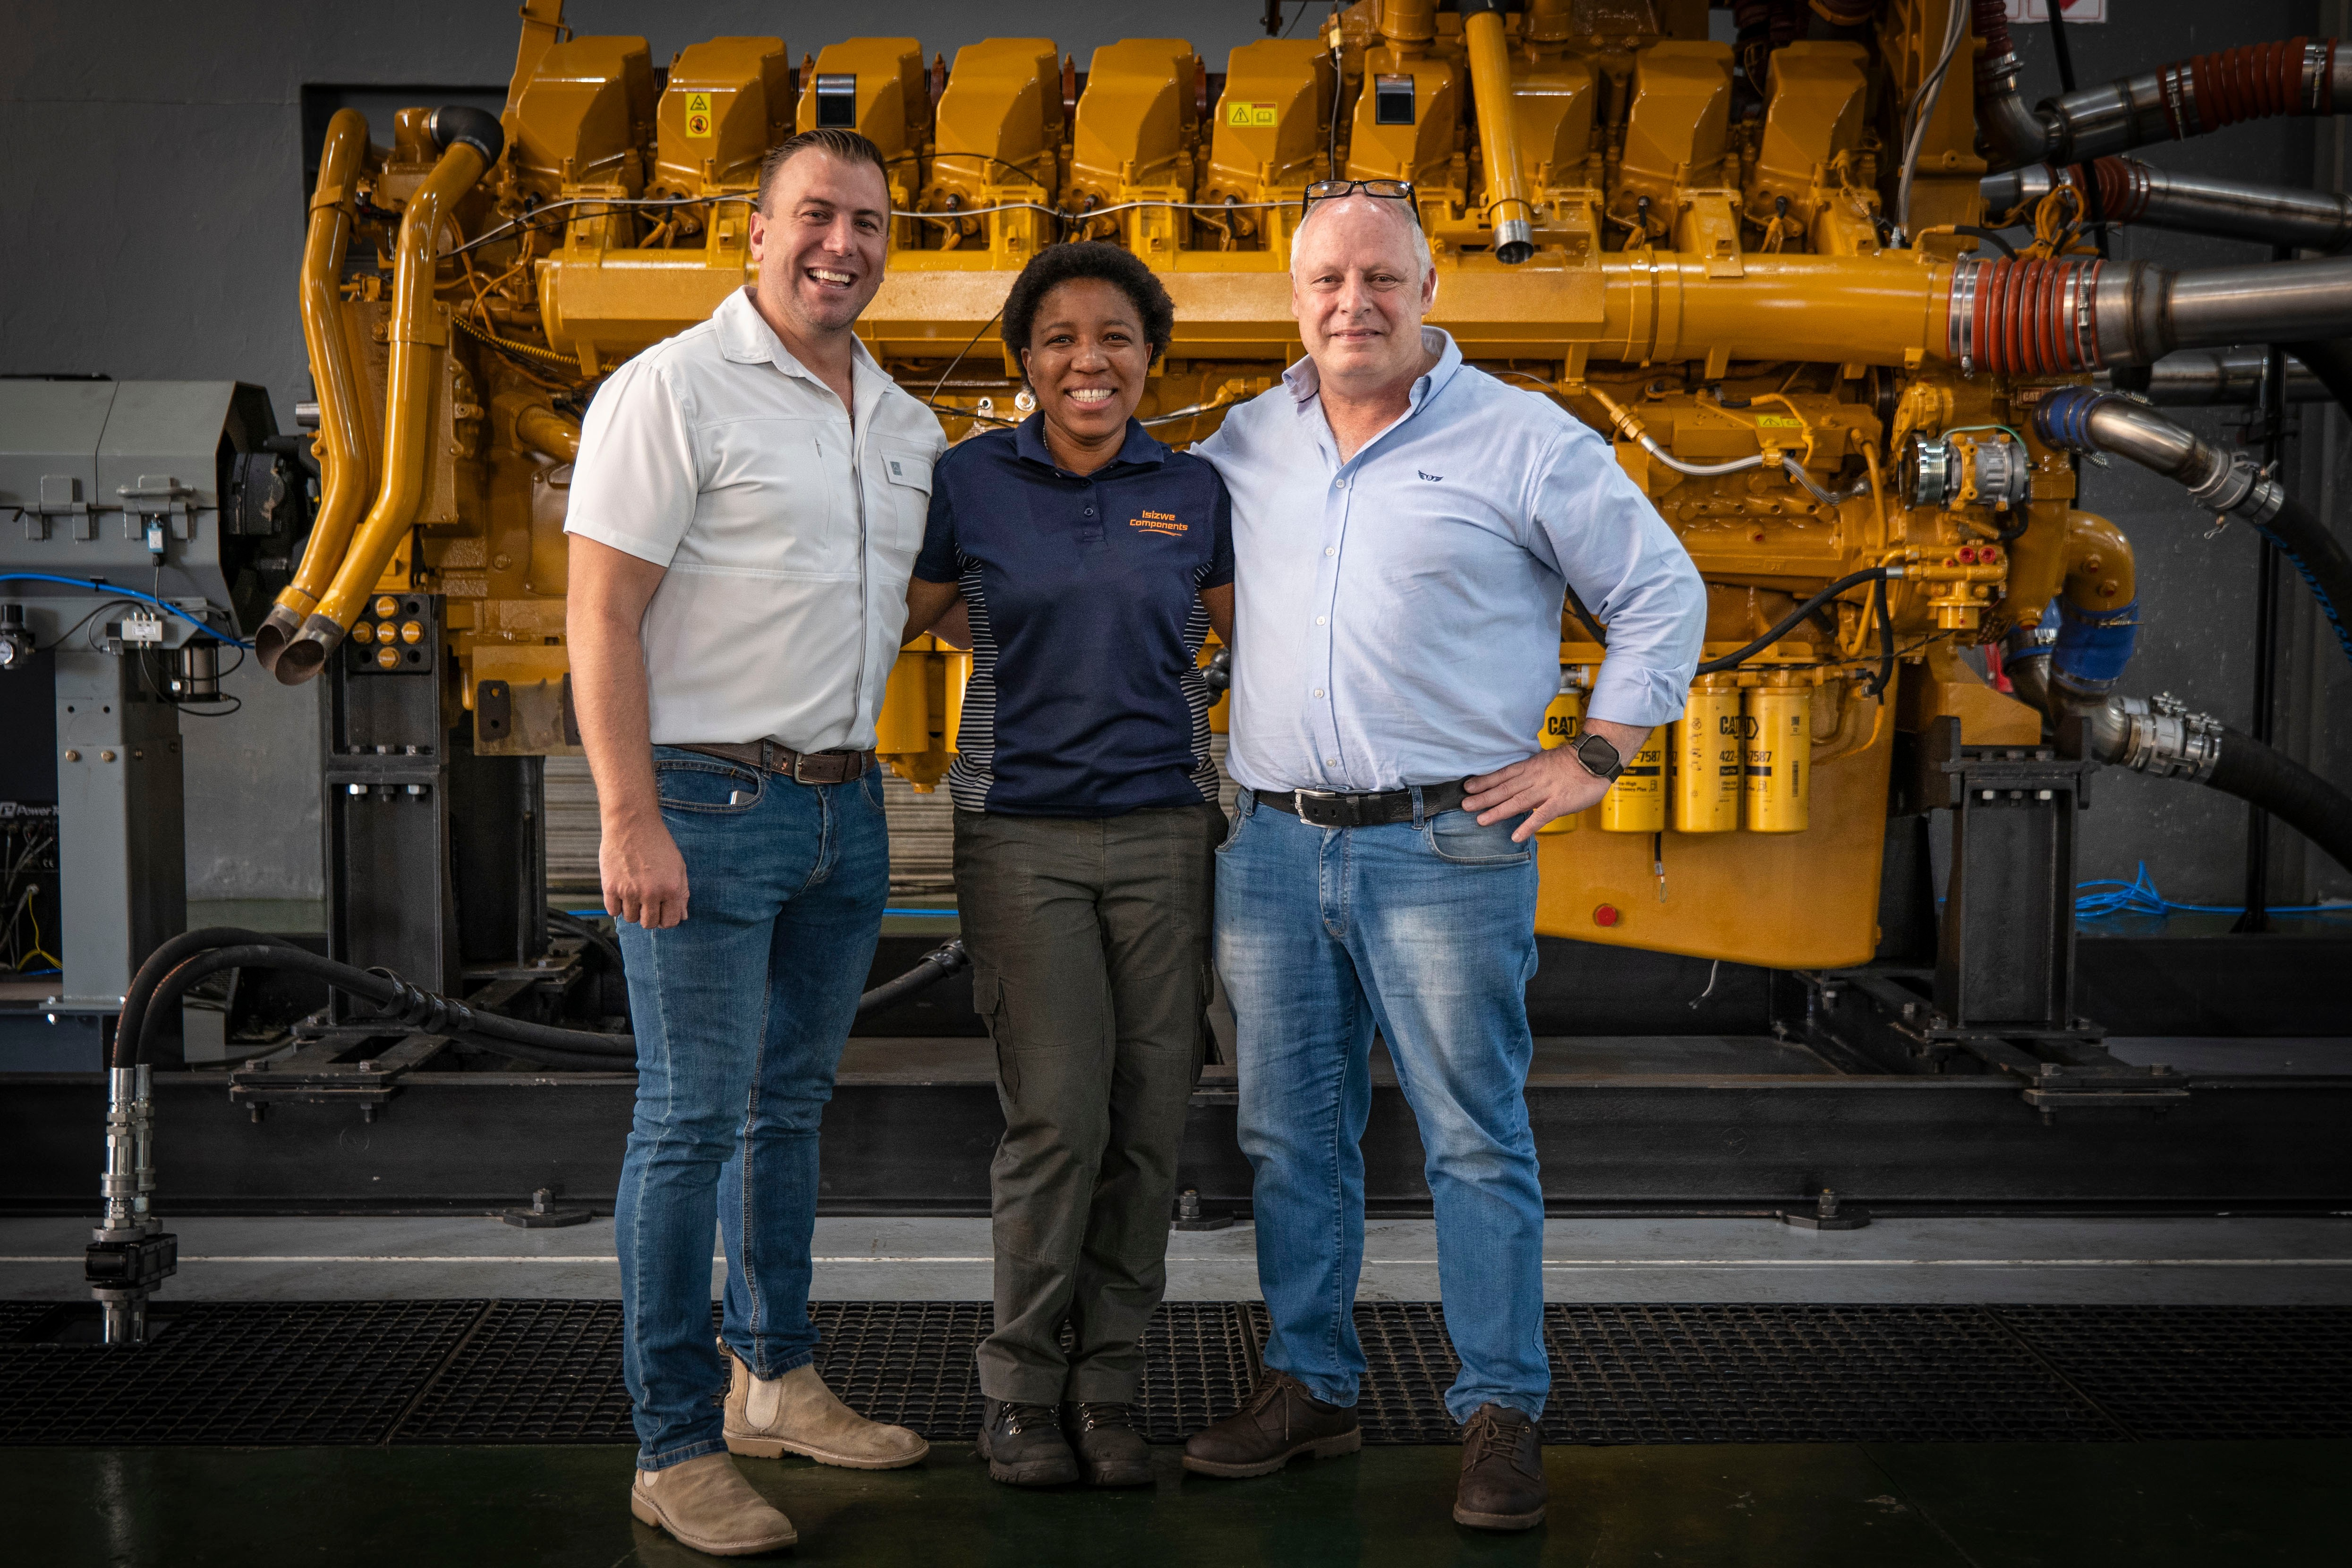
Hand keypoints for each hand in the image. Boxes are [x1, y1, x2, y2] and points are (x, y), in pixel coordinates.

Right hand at [600, 813, 689, 928]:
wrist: (632, 824)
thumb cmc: (657, 842)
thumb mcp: (678, 865)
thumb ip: (682, 892)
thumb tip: (683, 916)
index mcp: (671, 889)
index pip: (670, 921)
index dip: (666, 920)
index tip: (661, 912)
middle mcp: (650, 893)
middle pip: (649, 924)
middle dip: (649, 917)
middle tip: (646, 903)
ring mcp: (629, 892)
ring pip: (630, 919)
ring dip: (632, 910)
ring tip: (634, 893)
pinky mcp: (610, 887)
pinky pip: (613, 911)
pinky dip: (617, 906)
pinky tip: (621, 893)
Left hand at [1464, 746, 1613, 842]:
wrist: (1596, 759)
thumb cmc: (1571, 762)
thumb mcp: (1545, 761)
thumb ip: (1529, 772)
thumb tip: (1514, 781)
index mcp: (1530, 767)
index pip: (1503, 774)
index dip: (1485, 781)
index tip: (1467, 787)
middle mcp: (1534, 778)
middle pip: (1505, 788)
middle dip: (1484, 798)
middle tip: (1465, 806)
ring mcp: (1546, 790)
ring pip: (1518, 801)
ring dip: (1498, 811)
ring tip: (1481, 821)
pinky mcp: (1560, 802)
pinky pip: (1541, 816)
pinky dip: (1527, 826)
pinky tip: (1515, 836)